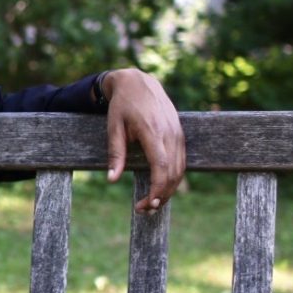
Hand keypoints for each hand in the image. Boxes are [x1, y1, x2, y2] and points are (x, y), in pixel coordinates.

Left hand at [100, 68, 185, 214]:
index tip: (146, 205)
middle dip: (161, 195)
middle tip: (144, 210)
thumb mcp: (113, 127)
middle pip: (173, 173)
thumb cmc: (122, 105)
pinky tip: (161, 188)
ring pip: (180, 169)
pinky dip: (173, 177)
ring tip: (151, 204)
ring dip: (168, 190)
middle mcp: (170, 134)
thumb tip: (111, 180)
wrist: (138, 83)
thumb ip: (115, 153)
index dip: (156, 189)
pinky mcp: (180, 135)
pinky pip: (181, 161)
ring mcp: (178, 134)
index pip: (161, 167)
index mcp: (153, 131)